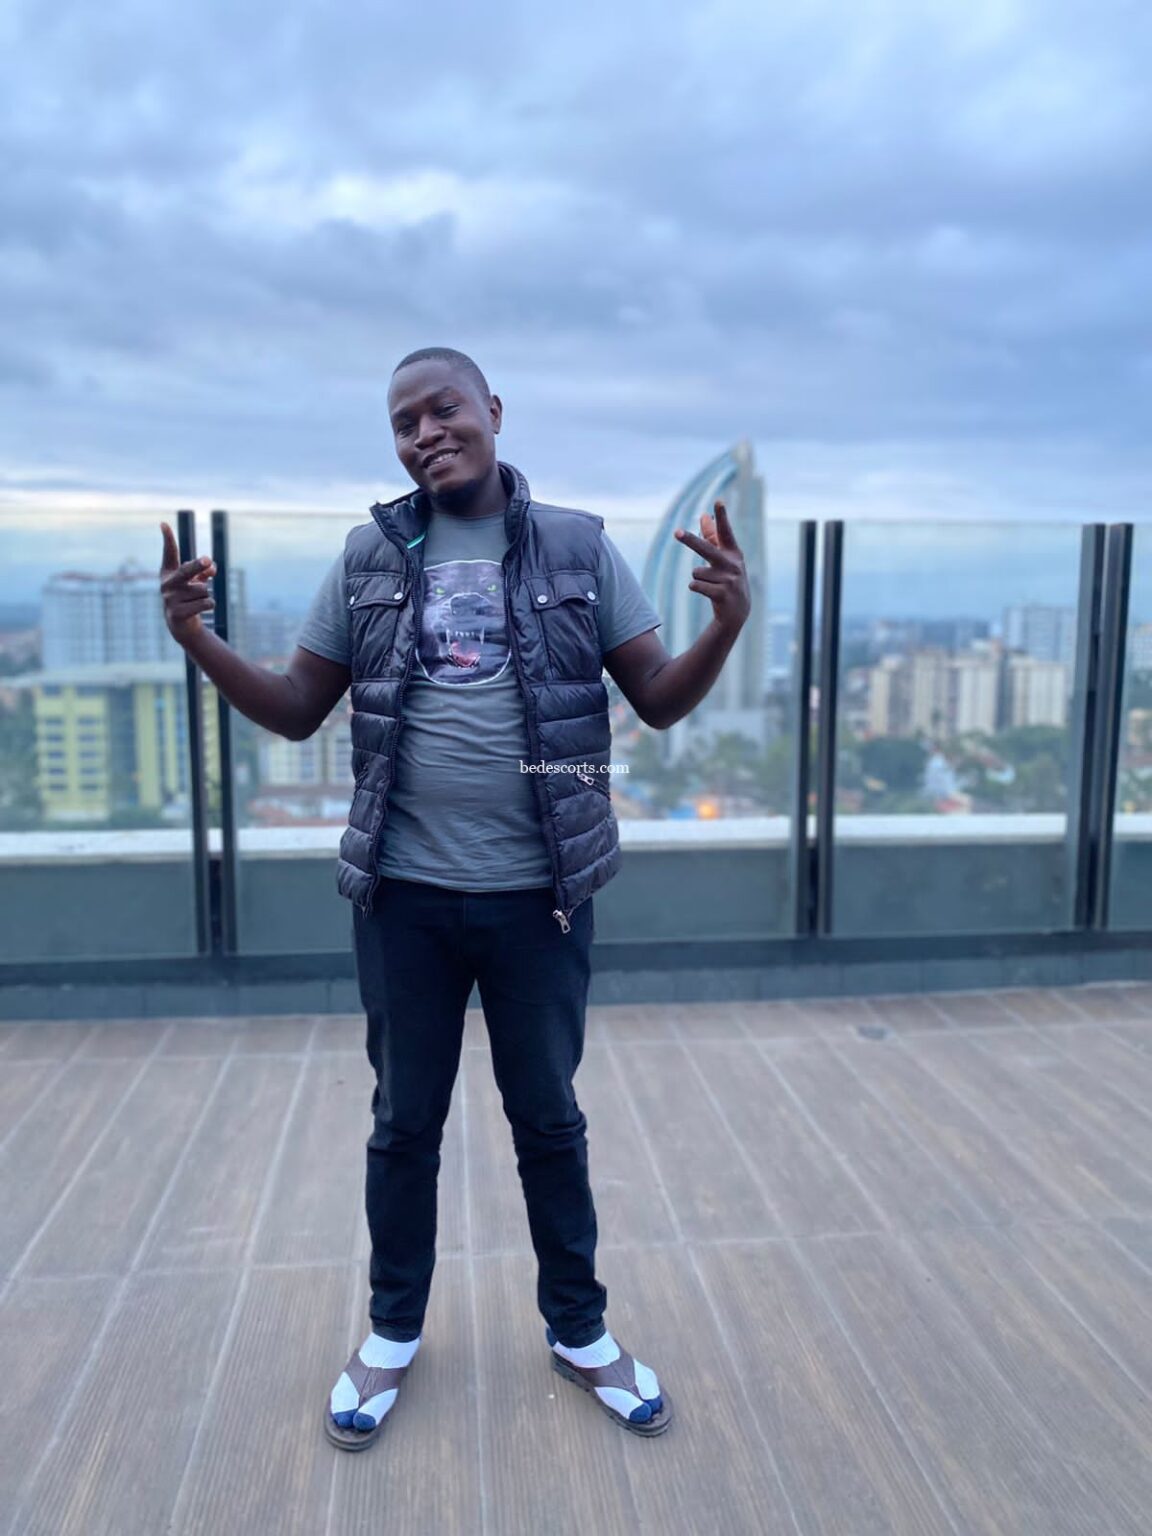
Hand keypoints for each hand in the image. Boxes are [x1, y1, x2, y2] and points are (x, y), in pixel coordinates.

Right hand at [160, 522, 215, 643]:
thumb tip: (211, 566)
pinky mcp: (177, 613)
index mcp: (168, 573)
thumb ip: (204, 571)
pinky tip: (200, 609)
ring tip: (196, 602)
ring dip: (206, 595)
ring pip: (203, 590)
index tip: (164, 524)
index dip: (168, 539)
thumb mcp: (197, 581)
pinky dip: (209, 604)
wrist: (182, 625)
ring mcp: (170, 600)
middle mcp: (166, 584)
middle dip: (198, 566)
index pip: (169, 553)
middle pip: (187, 570)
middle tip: (207, 560)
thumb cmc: (189, 597)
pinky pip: (206, 603)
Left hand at [674, 500, 750, 634]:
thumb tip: (703, 515)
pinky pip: (695, 585)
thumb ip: (712, 537)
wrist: (737, 612)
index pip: (725, 532)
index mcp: (733, 553)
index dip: (722, 517)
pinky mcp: (722, 594)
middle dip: (690, 541)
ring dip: (698, 578)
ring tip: (711, 585)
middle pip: (706, 549)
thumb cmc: (727, 579)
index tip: (718, 501)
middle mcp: (733, 564)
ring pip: (696, 572)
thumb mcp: (723, 558)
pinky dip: (696, 587)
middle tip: (676, 532)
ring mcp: (729, 580)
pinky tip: (708, 592)